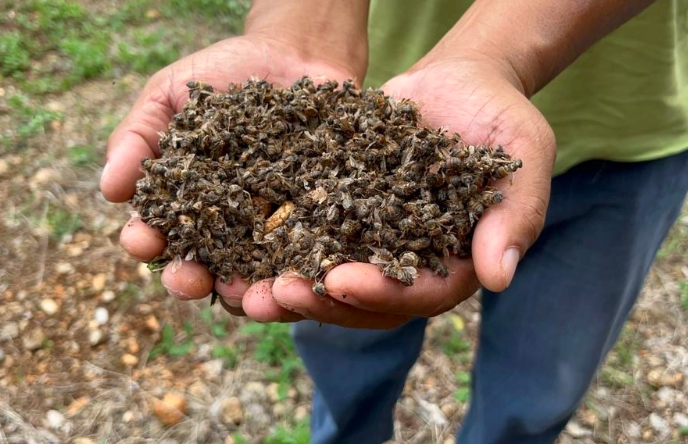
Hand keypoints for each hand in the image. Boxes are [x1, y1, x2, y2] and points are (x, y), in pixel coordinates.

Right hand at [101, 35, 361, 320]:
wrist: (295, 56)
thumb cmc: (224, 75)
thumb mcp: (170, 95)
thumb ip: (138, 136)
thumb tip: (108, 188)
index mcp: (182, 203)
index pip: (156, 234)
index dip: (144, 242)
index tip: (143, 239)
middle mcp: (224, 228)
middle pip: (201, 269)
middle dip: (189, 280)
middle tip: (190, 279)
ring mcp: (270, 231)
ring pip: (254, 278)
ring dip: (246, 294)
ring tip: (245, 293)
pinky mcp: (314, 226)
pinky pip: (307, 258)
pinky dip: (301, 274)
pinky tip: (299, 276)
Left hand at [271, 57, 554, 326]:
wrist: (457, 84)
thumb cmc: (498, 116)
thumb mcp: (521, 155)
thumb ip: (516, 215)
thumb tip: (499, 279)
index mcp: (456, 263)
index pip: (421, 293)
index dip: (381, 293)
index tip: (340, 280)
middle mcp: (411, 263)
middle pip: (368, 302)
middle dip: (322, 301)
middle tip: (278, 294)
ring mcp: (374, 244)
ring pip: (331, 282)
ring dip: (291, 291)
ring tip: (248, 291)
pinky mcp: (344, 216)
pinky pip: (310, 239)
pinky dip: (279, 249)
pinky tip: (241, 250)